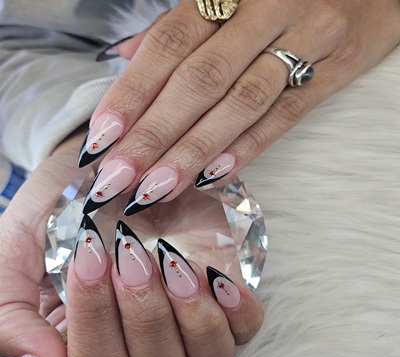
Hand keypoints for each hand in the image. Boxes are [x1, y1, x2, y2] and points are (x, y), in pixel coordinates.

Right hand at [0, 133, 263, 356]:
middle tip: (129, 253)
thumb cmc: (66, 206)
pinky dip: (236, 310)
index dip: (95, 324)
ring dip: (191, 319)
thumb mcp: (20, 245)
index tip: (91, 255)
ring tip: (172, 262)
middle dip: (143, 316)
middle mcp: (144, 345)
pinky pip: (245, 330)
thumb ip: (11, 310)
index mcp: (90, 343)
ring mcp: (189, 325)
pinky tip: (216, 276)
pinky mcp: (225, 300)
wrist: (113, 166)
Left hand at [77, 0, 399, 214]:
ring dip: (193, 151)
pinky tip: (214, 174)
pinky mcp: (331, 72)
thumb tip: (125, 58)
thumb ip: (179, 27)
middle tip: (119, 177)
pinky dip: (247, 146)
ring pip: (239, 104)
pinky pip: (284, 116)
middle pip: (198, 82)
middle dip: (154, 134)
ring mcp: (303, 42)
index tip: (103, 137)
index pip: (168, 45)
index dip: (132, 93)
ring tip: (157, 186)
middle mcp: (264, 12)